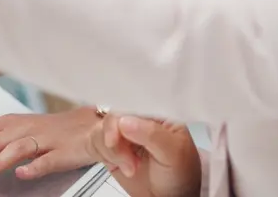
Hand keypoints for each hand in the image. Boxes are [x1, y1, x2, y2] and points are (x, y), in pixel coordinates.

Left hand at [0, 106, 99, 184]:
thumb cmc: (50, 129)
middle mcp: (22, 129)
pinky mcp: (60, 152)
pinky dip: (33, 167)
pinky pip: (46, 160)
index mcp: (9, 123)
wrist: (89, 126)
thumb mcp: (16, 129)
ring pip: (15, 150)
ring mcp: (42, 140)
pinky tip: (22, 175)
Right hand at [86, 114, 200, 196]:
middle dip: (115, 137)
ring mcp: (125, 134)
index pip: (135, 102)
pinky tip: (123, 167)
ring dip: (113, 151)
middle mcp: (140, 120)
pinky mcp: (113, 149)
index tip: (117, 134)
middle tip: (126, 160)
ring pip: (102, 129)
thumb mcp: (174, 153)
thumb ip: (152, 135)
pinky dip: (105, 156)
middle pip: (115, 115)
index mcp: (159, 113)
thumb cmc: (180, 175)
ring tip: (131, 169)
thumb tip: (125, 121)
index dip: (122, 114)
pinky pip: (97, 143)